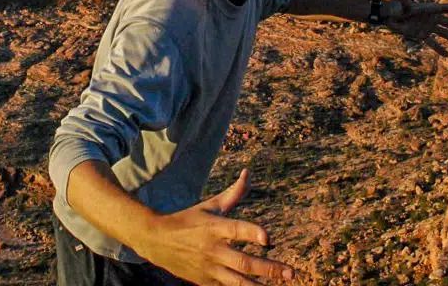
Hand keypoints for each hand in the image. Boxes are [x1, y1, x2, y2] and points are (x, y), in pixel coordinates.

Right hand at [133, 169, 293, 285]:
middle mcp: (213, 249)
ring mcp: (209, 269)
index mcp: (214, 227)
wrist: (157, 242)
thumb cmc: (188, 220)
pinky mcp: (206, 282)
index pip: (236, 230)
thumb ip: (233, 194)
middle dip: (269, 269)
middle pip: (243, 263)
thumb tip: (248, 173)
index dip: (252, 234)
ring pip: (238, 282)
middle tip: (291, 273)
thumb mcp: (209, 206)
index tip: (267, 239)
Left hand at [382, 0, 447, 56]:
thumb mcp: (402, 7)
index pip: (446, 9)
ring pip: (444, 33)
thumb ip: (405, 3)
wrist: (390, 17)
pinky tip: (447, 55)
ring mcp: (428, 27)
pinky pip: (433, 43)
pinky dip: (439, 49)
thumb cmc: (397, 10)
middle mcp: (431, 18)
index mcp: (430, 9)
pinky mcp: (422, 35)